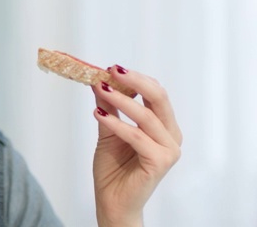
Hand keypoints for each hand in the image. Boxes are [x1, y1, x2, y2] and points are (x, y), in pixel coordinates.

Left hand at [91, 65, 181, 226]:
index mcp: (164, 126)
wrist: (112, 202)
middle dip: (135, 81)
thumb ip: (108, 108)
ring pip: (146, 116)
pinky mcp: (159, 162)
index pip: (156, 93)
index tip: (111, 68)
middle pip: (158, 98)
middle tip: (112, 70)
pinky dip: (117, 123)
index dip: (135, 78)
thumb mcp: (108, 131)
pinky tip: (98, 114)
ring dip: (121, 100)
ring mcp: (168, 150)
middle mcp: (171, 136)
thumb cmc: (114, 169)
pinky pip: (137, 137)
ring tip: (100, 88)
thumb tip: (98, 81)